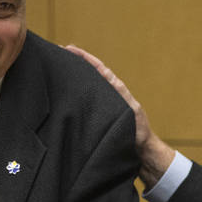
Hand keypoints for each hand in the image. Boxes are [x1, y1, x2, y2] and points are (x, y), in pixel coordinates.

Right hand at [64, 44, 174, 188]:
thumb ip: (121, 102)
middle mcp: (110, 94)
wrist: (142, 152)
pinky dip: (77, 93)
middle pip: (92, 73)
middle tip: (60, 53)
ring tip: (59, 68)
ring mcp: (105, 105)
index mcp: (117, 90)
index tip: (70, 49)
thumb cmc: (138, 135)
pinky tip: (66, 92)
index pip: (100, 69)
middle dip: (77, 63)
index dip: (85, 58)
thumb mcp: (130, 115)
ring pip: (88, 86)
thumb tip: (111, 86)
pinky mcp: (102, 115)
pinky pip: (87, 100)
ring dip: (75, 77)